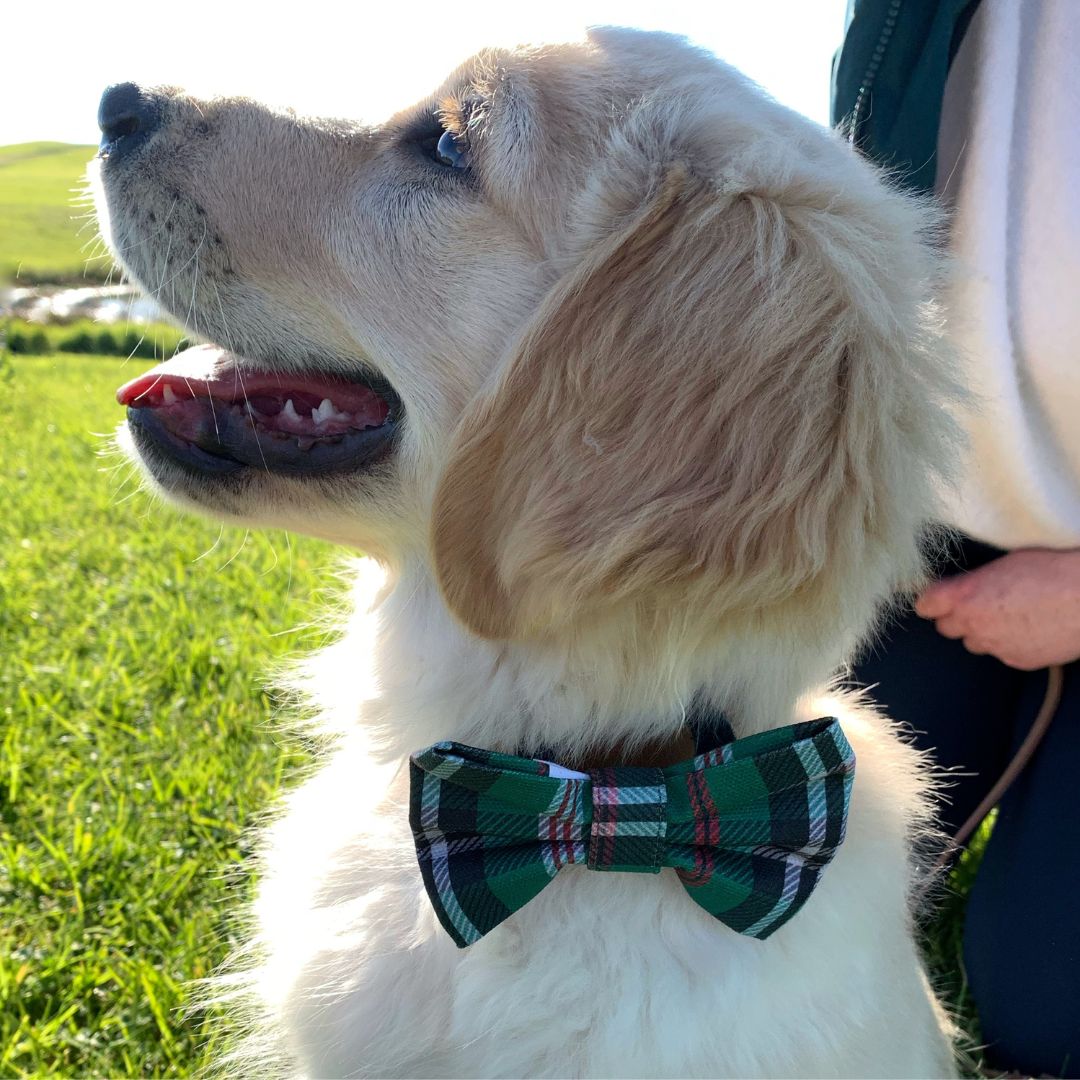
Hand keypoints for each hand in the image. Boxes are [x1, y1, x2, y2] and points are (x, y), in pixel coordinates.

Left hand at [915, 548, 1079, 669]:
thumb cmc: (1052, 570)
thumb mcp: (1005, 564)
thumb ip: (975, 581)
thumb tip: (966, 585)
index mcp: (965, 596)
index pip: (925, 605)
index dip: (930, 601)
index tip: (935, 598)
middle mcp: (974, 623)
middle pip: (946, 627)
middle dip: (956, 617)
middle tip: (974, 605)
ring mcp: (996, 645)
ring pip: (973, 643)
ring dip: (981, 632)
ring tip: (1005, 616)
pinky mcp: (1018, 660)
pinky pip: (1001, 653)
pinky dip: (1007, 643)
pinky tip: (1026, 628)